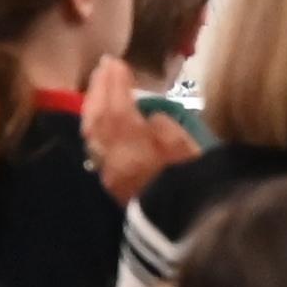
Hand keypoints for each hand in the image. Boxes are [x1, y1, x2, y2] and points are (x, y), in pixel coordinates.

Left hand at [77, 55, 193, 199]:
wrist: (184, 224)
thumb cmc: (194, 184)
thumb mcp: (189, 150)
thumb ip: (165, 127)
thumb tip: (149, 117)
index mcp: (134, 148)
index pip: (117, 108)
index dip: (115, 83)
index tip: (116, 61)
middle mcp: (114, 159)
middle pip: (98, 118)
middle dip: (99, 89)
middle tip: (103, 67)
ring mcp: (110, 173)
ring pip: (92, 134)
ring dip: (93, 106)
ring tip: (99, 87)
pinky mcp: (112, 184)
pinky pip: (96, 148)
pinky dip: (96, 126)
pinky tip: (101, 118)